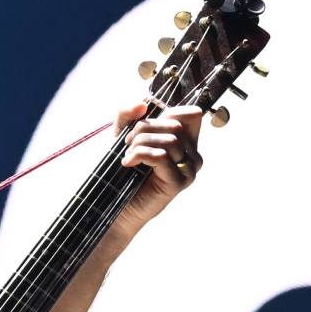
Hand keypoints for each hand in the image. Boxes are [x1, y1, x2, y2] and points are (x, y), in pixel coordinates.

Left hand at [108, 101, 204, 240]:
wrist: (117, 208)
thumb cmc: (122, 173)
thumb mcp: (123, 136)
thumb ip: (128, 115)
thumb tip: (143, 103)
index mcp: (186, 144)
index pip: (192, 114)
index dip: (168, 112)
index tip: (143, 124)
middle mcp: (193, 156)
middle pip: (175, 125)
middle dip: (144, 129)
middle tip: (126, 143)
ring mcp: (189, 171)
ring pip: (169, 140)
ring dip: (140, 143)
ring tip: (127, 155)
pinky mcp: (178, 183)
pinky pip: (161, 156)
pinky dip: (140, 155)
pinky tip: (128, 164)